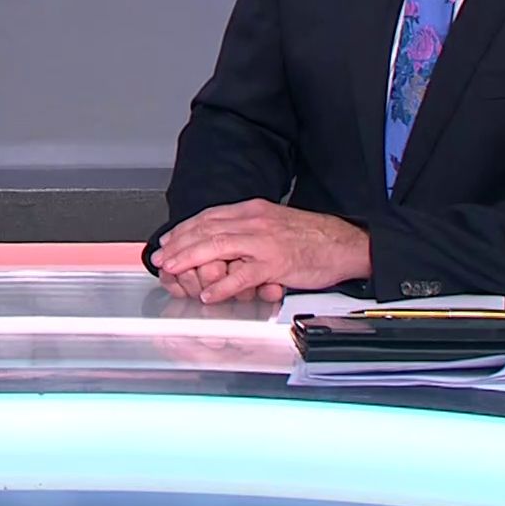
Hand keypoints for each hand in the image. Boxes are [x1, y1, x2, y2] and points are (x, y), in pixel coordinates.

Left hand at [153, 199, 369, 303]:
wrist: (344, 243)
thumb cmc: (311, 237)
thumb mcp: (273, 223)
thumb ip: (247, 230)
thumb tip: (220, 241)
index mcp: (253, 211)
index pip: (208, 217)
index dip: (184, 230)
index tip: (167, 242)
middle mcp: (254, 222)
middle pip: (207, 230)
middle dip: (179, 244)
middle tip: (160, 258)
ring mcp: (265, 242)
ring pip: (218, 247)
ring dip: (191, 259)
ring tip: (173, 270)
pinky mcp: (276, 263)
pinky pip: (244, 275)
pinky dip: (223, 286)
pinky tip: (209, 294)